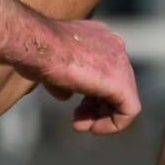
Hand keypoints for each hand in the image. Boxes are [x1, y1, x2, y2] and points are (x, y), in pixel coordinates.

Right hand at [36, 15, 140, 134]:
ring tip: (83, 126)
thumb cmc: (35, 50)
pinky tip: (94, 128)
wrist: (38, 44)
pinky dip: (113, 124)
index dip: (90, 94)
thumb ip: (65, 79)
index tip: (75, 107)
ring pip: (124, 98)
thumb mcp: (50, 64)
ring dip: (102, 117)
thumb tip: (66, 95)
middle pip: (115, 85)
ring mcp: (120, 62)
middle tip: (77, 120)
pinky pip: (129, 111)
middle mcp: (114, 46)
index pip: (105, 70)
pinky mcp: (121, 83)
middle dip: (96, 107)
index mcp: (100, 37)